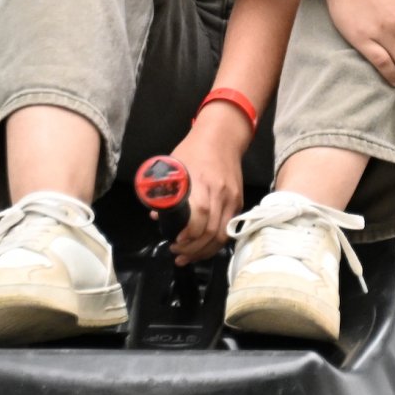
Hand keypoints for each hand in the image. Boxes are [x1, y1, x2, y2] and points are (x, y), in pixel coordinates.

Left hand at [165, 125, 245, 264]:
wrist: (223, 137)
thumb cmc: (195, 149)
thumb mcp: (175, 164)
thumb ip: (165, 190)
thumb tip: (156, 216)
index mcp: (203, 182)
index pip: (200, 214)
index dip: (189, 233)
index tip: (175, 241)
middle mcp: (221, 193)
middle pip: (212, 231)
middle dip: (193, 249)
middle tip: (176, 253)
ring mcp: (232, 199)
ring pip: (222, 235)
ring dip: (204, 251)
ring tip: (187, 257)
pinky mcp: (238, 202)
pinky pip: (228, 230)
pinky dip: (215, 243)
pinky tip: (202, 249)